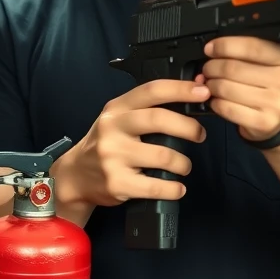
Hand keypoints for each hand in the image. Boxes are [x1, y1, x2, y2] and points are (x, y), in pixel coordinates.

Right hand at [55, 79, 208, 208]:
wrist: (75, 176)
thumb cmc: (105, 144)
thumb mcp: (117, 119)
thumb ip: (144, 109)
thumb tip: (188, 101)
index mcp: (117, 109)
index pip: (152, 91)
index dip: (181, 89)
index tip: (203, 91)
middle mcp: (112, 128)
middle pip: (159, 119)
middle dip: (189, 127)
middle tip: (199, 135)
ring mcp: (113, 156)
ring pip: (164, 156)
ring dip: (183, 163)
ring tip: (183, 166)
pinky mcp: (117, 183)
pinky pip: (156, 186)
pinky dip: (174, 189)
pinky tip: (177, 187)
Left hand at [200, 22, 279, 143]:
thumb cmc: (273, 82)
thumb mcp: (279, 56)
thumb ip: (275, 34)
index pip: (252, 45)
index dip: (225, 45)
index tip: (211, 48)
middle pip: (234, 68)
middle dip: (212, 66)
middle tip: (207, 67)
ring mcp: (279, 103)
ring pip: (227, 88)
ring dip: (211, 84)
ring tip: (210, 82)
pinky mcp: (265, 122)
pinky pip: (227, 108)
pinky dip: (215, 102)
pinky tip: (217, 99)